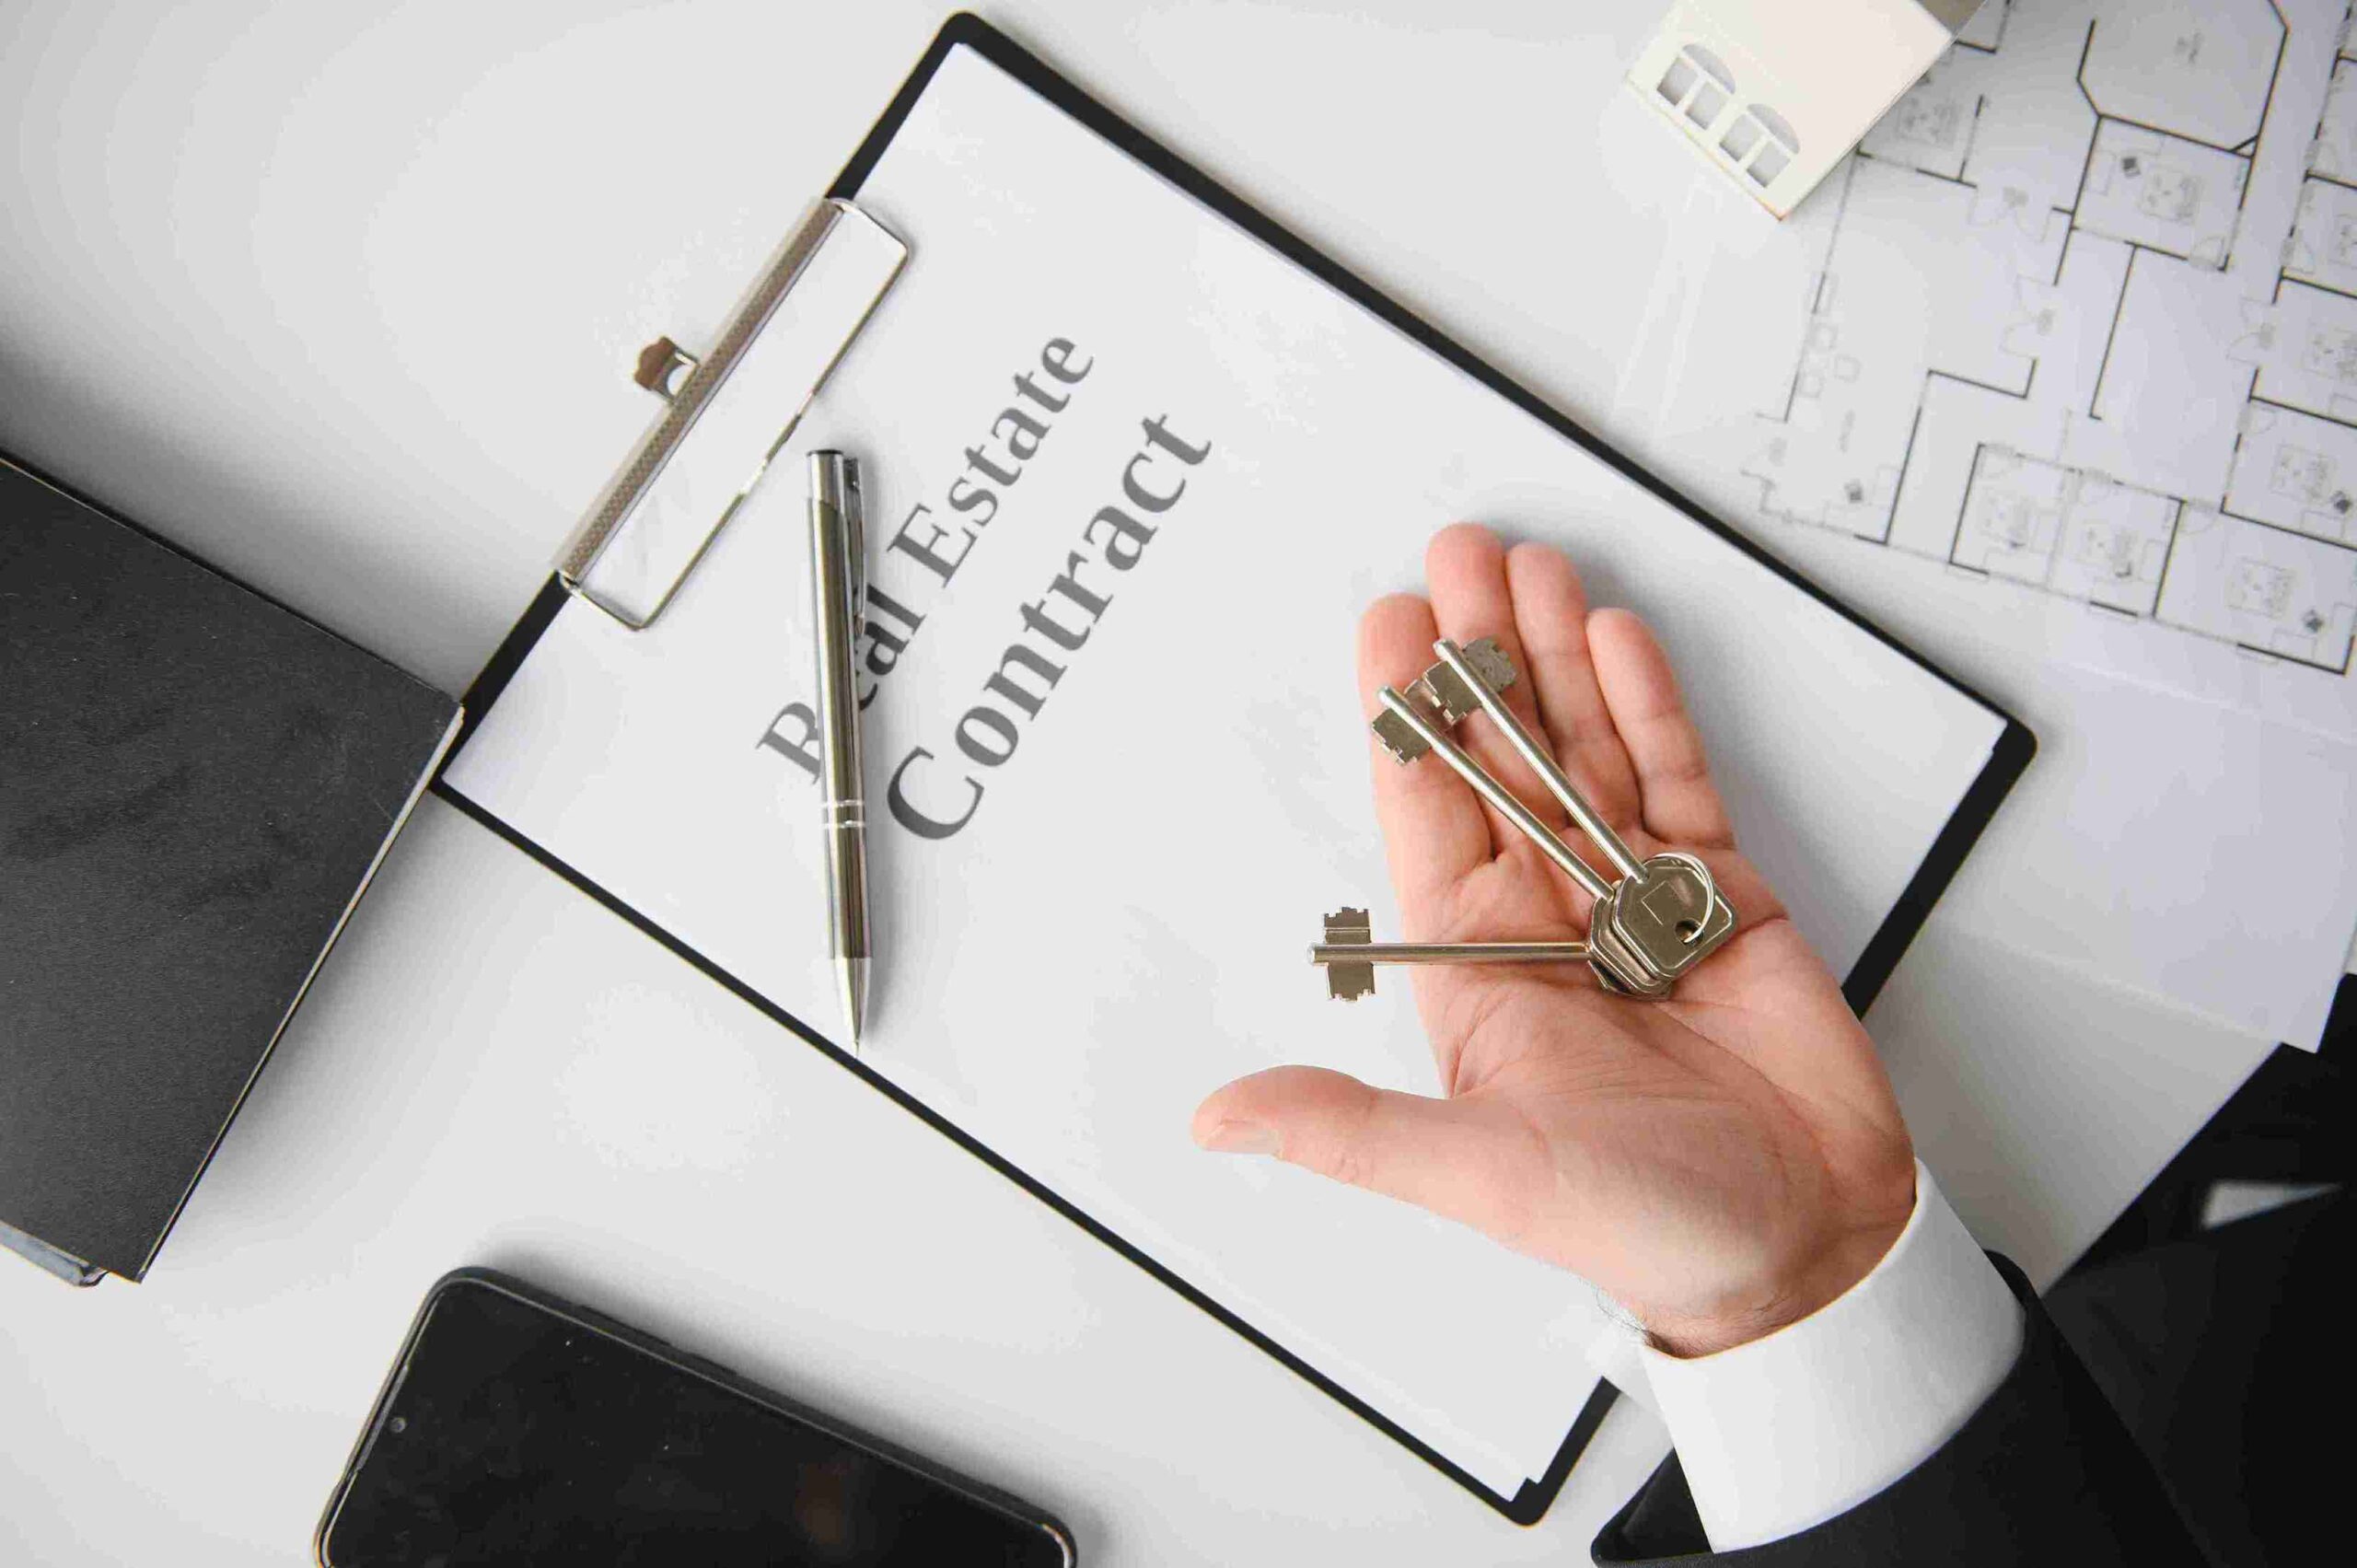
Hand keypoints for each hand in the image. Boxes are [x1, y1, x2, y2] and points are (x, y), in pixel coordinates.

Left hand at [1193, 526, 1916, 1354]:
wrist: (1801, 1246)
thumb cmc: (1640, 1225)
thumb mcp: (1477, 1172)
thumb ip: (1349, 1130)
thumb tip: (1216, 1120)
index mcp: (1474, 970)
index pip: (1424, 814)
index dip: (1405, 720)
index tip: (1389, 628)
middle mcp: (1544, 920)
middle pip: (1501, 759)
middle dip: (1480, 659)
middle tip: (1460, 557)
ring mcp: (1632, 899)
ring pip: (1583, 752)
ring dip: (1558, 660)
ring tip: (1532, 570)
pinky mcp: (1717, 894)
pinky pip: (1675, 782)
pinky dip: (1650, 709)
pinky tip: (1618, 639)